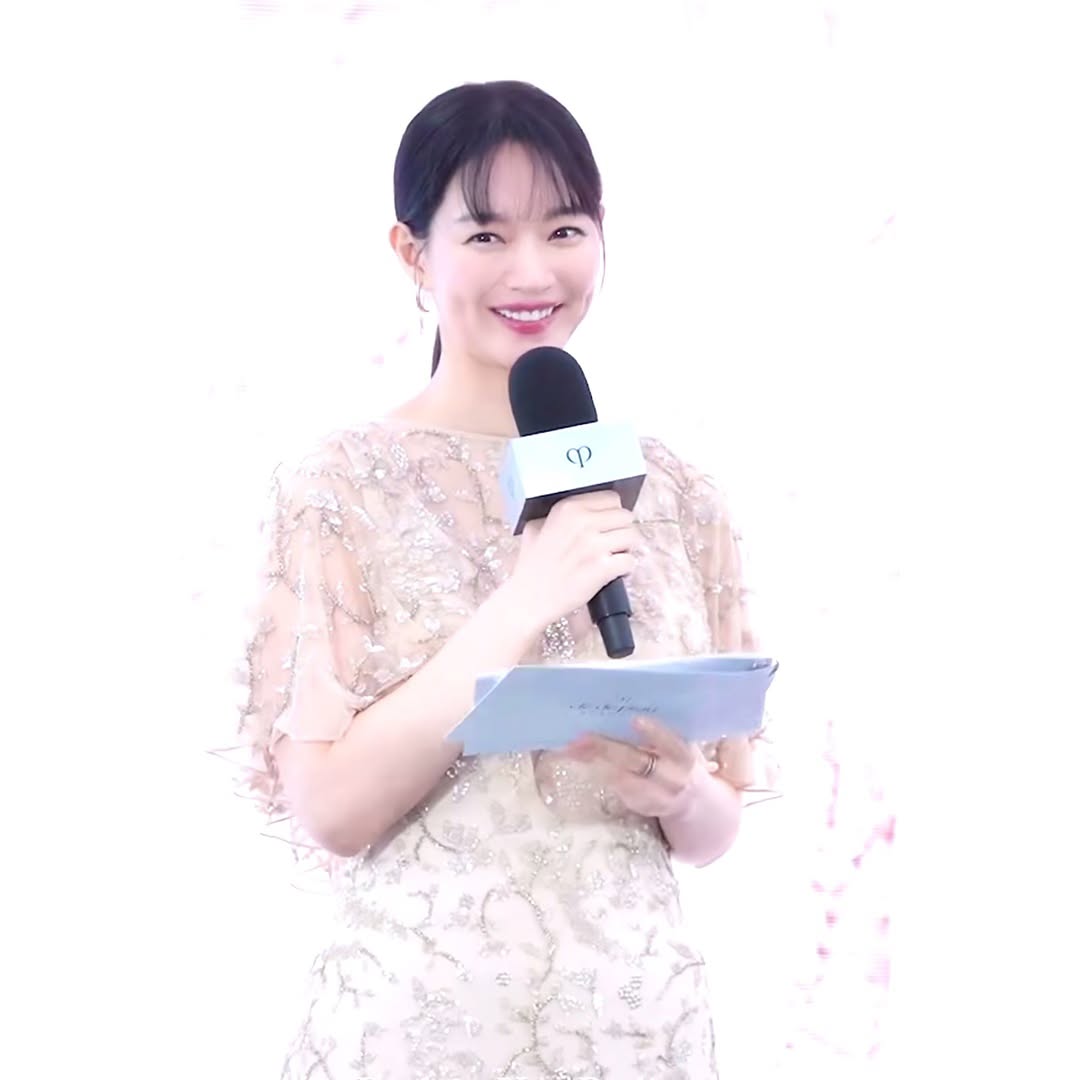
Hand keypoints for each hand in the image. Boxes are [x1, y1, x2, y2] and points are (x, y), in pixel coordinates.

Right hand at [504, 491, 637, 631]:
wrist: (529, 598)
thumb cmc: (531, 566)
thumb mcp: (535, 527)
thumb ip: (556, 514)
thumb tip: (581, 510)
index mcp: (568, 508)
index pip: (611, 499)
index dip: (612, 514)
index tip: (606, 526)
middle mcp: (582, 522)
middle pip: (626, 516)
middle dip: (622, 530)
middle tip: (611, 544)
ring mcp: (593, 545)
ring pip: (633, 536)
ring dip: (626, 548)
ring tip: (613, 557)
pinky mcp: (602, 568)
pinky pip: (630, 561)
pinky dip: (625, 569)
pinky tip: (613, 573)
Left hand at [561, 715, 719, 818]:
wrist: (690, 798)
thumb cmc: (677, 759)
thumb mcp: (678, 745)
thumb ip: (660, 733)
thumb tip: (625, 706)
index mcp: (684, 756)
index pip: (671, 743)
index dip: (655, 732)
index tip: (635, 720)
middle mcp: (672, 778)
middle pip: (638, 763)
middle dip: (608, 748)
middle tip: (582, 736)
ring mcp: (657, 796)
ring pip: (623, 780)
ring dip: (595, 763)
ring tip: (574, 749)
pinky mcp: (641, 807)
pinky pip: (616, 790)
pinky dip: (597, 774)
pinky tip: (581, 762)